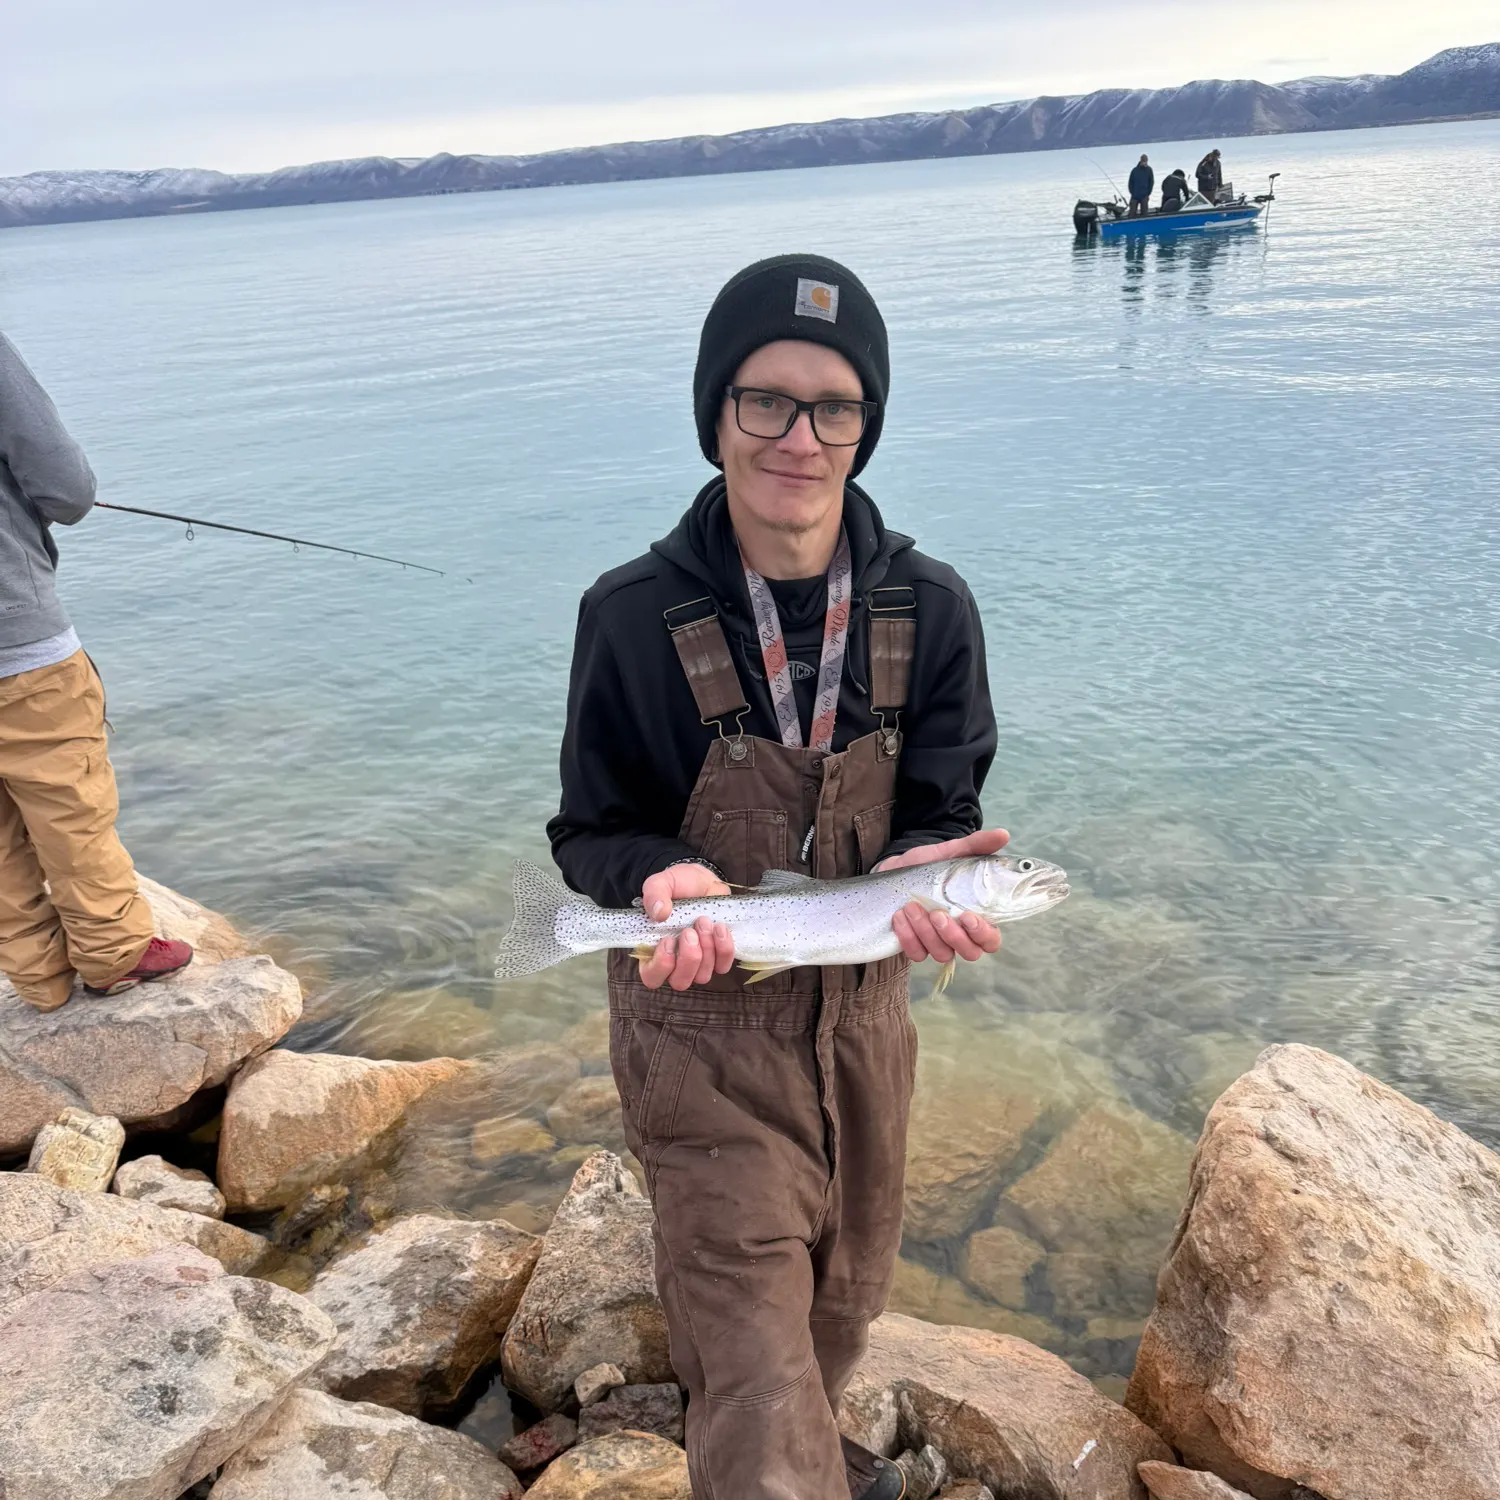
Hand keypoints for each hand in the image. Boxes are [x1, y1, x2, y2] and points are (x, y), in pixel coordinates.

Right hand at [638, 864, 735, 991]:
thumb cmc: (677, 887)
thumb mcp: (662, 883)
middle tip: (690, 931)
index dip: (660, 965)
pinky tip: (720, 927)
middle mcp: (675, 963)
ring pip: (702, 976)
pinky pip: (723, 966)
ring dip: (706, 948)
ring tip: (704, 921)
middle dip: (688, 957)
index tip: (668, 940)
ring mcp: (698, 963)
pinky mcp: (718, 958)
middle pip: (680, 981)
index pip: (652, 977)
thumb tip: (659, 912)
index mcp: (653, 951)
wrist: (702, 882)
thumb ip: (655, 894)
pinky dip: (724, 948)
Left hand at [876, 829, 1008, 965]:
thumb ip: (976, 845)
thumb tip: (1003, 834)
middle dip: (953, 936)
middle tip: (937, 913)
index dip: (984, 934)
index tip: (968, 916)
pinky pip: (915, 953)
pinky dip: (907, 937)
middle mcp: (960, 934)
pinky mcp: (915, 946)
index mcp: (976, 915)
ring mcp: (937, 943)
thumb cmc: (928, 865)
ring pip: (941, 953)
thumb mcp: (950, 852)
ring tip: (911, 906)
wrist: (894, 869)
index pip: (991, 939)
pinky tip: (899, 916)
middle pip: (970, 952)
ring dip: (926, 932)